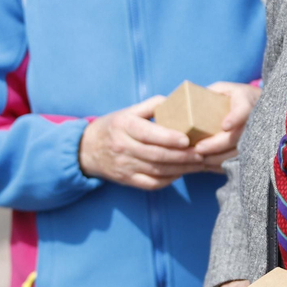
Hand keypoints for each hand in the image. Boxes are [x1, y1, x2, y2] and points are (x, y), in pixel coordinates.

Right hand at [78, 96, 206, 189]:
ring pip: (157, 170)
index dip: (169, 138)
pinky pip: (151, 183)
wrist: (86, 150)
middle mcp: (123, 147)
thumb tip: (177, 103)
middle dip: (182, 156)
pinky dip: (168, 179)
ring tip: (198, 163)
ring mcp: (124, 166)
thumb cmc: (113, 127)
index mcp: (124, 126)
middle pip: (156, 155)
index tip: (188, 139)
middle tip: (201, 153)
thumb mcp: (127, 111)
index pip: (148, 134)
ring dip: (180, 168)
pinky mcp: (127, 180)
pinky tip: (181, 172)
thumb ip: (151, 106)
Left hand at [190, 80, 259, 167]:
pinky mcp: (253, 151)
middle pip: (237, 136)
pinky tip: (207, 165)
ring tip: (198, 159)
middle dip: (217, 144)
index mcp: (246, 100)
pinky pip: (238, 162)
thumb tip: (183, 101)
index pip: (244, 110)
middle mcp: (255, 119)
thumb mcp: (224, 88)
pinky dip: (222, 165)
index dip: (235, 118)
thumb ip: (208, 92)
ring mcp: (256, 137)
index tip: (224, 126)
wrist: (259, 107)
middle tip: (198, 148)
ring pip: (238, 152)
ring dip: (217, 158)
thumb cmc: (235, 97)